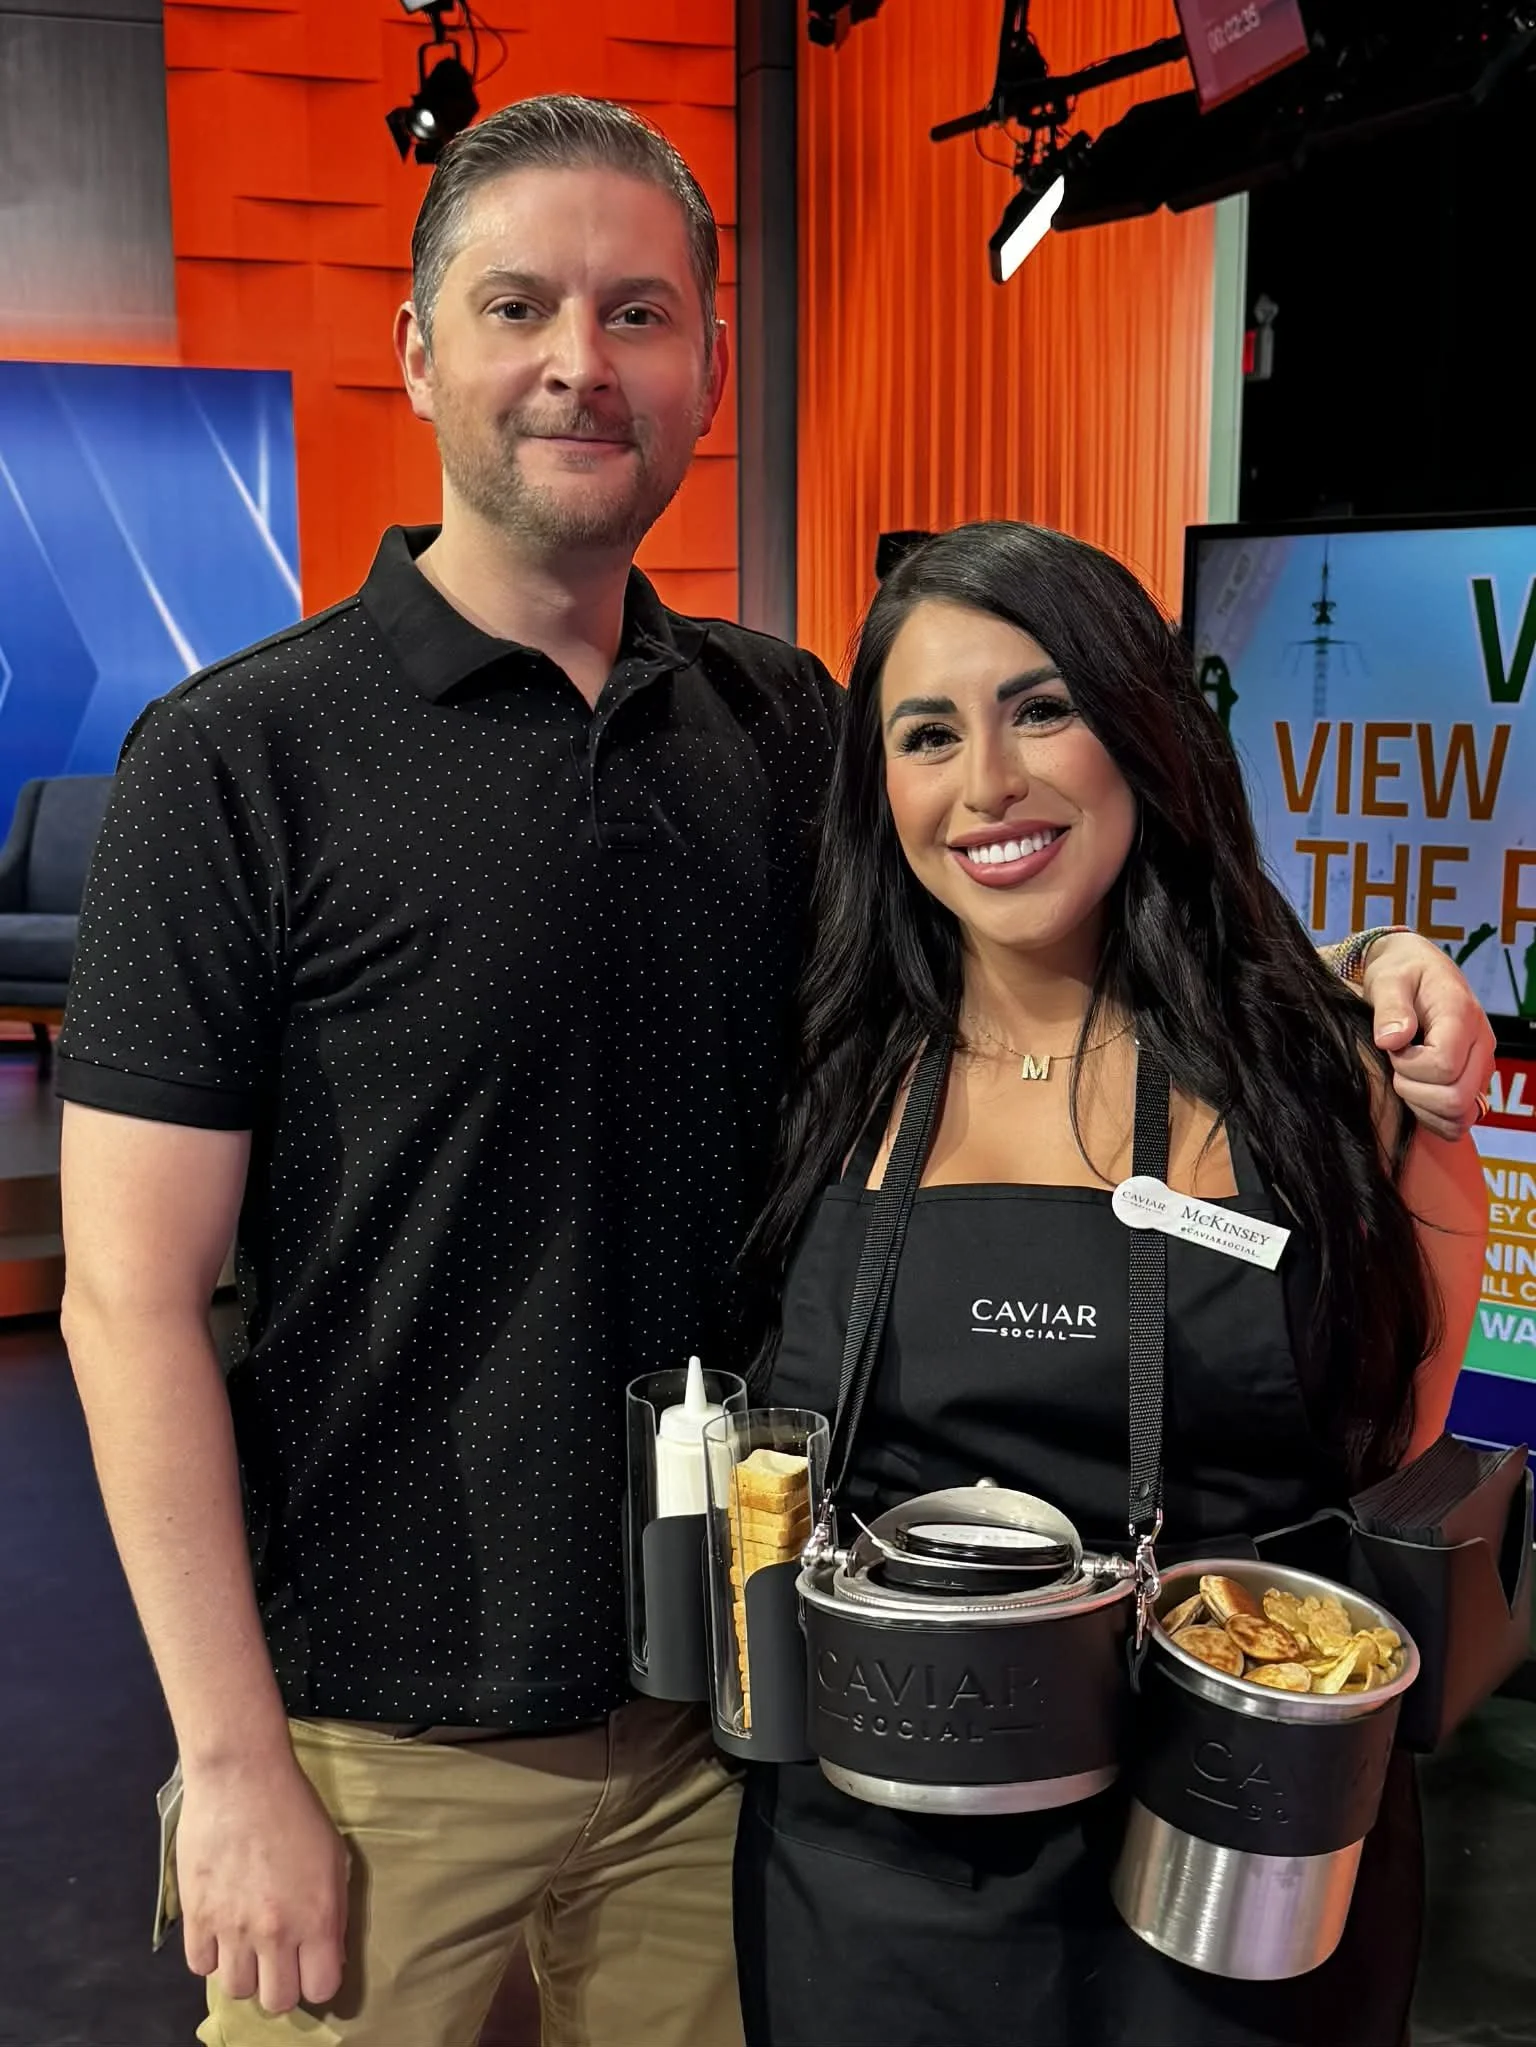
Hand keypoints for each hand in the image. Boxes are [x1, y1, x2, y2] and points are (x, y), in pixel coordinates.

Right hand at [178, 1748, 349, 2014]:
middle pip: (276, 2001)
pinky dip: (211, 1954)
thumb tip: (327, 1955)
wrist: (242, 1776)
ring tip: (247, 1944)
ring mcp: (232, 1928)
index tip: (312, 1963)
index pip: (320, 1989)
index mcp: (316, 1918)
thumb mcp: (333, 1858)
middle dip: (281, 1983)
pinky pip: (200, 1966)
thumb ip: (332, 1912)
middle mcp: (275, 1933)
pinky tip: (220, 1930)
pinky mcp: (196, 1917)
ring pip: (236, 1989)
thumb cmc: (295, 1809)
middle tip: (279, 1958)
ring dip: (244, 1971)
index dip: (318, 1979)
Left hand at [1359, 932, 1494, 1140]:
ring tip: (1404, 1076)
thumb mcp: (1387, 978)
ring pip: (1461, 1115)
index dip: (1409, 1067)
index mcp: (1462, 1017)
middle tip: (1395, 1066)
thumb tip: (1391, 1040)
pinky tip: (1415, 1091)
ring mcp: (1480, 1067)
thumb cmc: (1401, 972)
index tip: (1392, 1048)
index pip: (1444, 1066)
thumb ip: (1390, 1007)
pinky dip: (1433, 1117)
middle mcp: (1481, 1046)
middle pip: (1455, 1098)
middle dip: (1413, 1090)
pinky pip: (1459, 1120)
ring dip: (1423, 1107)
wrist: (1416, 970)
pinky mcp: (1474, 1083)